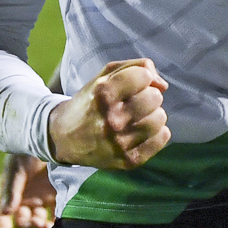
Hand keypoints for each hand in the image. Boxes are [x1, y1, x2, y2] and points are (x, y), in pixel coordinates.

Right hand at [0, 153, 56, 227]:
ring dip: (42, 227)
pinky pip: (57, 213)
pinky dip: (58, 220)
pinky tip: (62, 221)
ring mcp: (41, 196)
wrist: (50, 136)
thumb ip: (12, 191)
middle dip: (28, 226)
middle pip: (22, 221)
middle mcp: (24, 197)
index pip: (2, 215)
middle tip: (38, 224)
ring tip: (48, 226)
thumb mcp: (16, 169)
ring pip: (39, 221)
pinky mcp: (57, 194)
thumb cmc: (26, 151)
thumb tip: (6, 213)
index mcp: (9, 192)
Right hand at [46, 58, 169, 170]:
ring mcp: (120, 143)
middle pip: (155, 97)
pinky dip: (156, 132)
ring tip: (138, 116)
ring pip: (160, 118)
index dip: (141, 77)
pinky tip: (141, 130)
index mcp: (102, 94)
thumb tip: (163, 85)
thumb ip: (136, 67)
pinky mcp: (128, 160)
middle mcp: (111, 119)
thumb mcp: (104, 76)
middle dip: (148, 95)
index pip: (143, 76)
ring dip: (152, 114)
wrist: (64, 138)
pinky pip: (162, 138)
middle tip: (135, 102)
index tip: (132, 83)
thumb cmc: (90, 102)